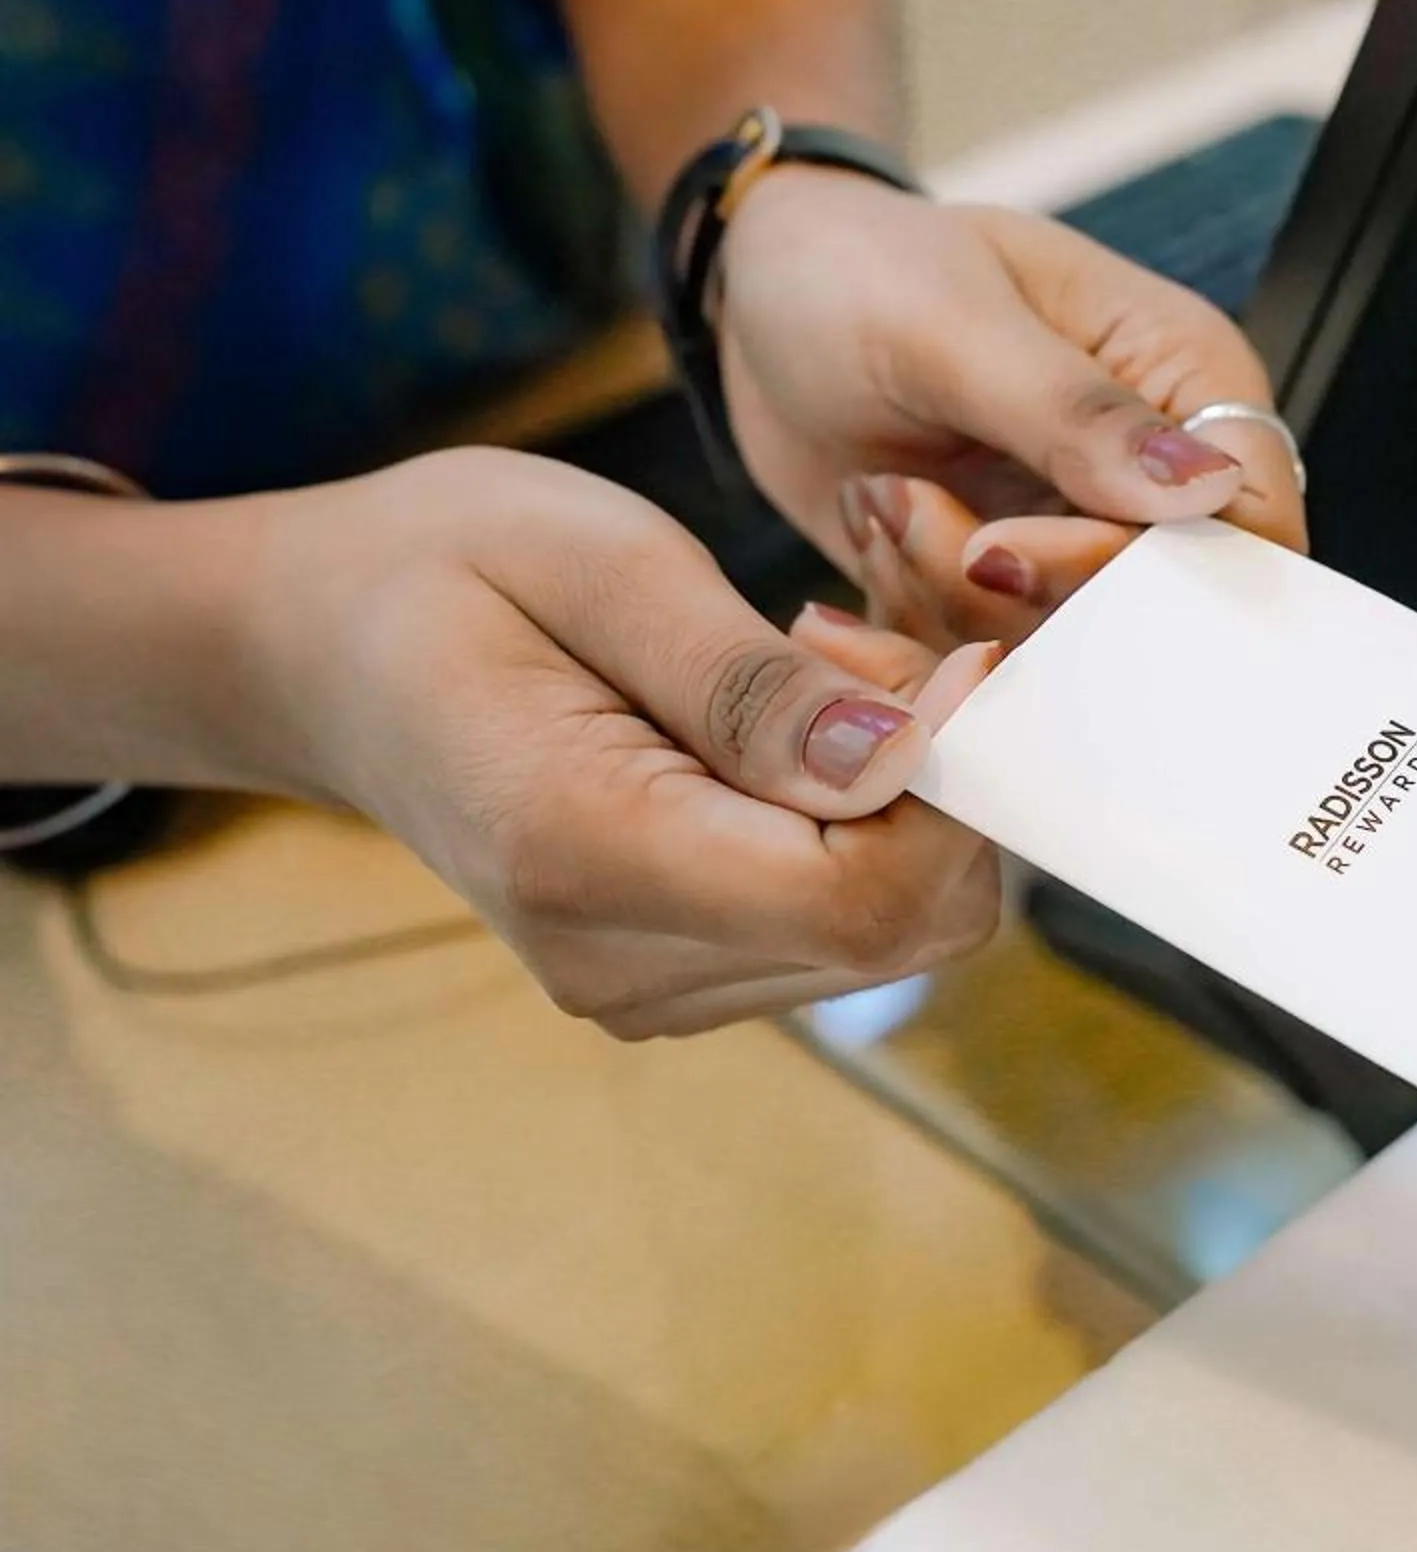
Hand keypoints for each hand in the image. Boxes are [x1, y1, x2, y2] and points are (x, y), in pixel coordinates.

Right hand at [249, 450, 1002, 1036]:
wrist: (323, 648)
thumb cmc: (446, 570)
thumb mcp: (598, 563)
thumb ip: (753, 684)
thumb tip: (904, 761)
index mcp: (587, 857)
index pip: (865, 897)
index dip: (955, 784)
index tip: (958, 653)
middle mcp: (622, 963)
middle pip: (905, 923)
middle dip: (943, 780)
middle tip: (865, 633)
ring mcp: (650, 988)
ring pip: (897, 923)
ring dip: (908, 793)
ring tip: (814, 662)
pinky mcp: (684, 973)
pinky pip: (844, 917)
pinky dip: (863, 820)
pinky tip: (795, 726)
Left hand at [717, 169, 1306, 650]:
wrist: (760, 302)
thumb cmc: (858, 267)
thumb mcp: (953, 323)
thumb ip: (1076, 412)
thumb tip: (1204, 484)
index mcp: (1186, 379)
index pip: (1244, 525)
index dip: (1143, 572)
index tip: (1004, 545)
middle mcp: (1154, 475)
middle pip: (1154, 612)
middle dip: (1014, 587)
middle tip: (911, 510)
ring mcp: (1082, 541)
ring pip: (1063, 651)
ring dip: (946, 600)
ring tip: (880, 500)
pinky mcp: (1011, 594)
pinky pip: (987, 668)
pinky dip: (909, 628)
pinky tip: (868, 531)